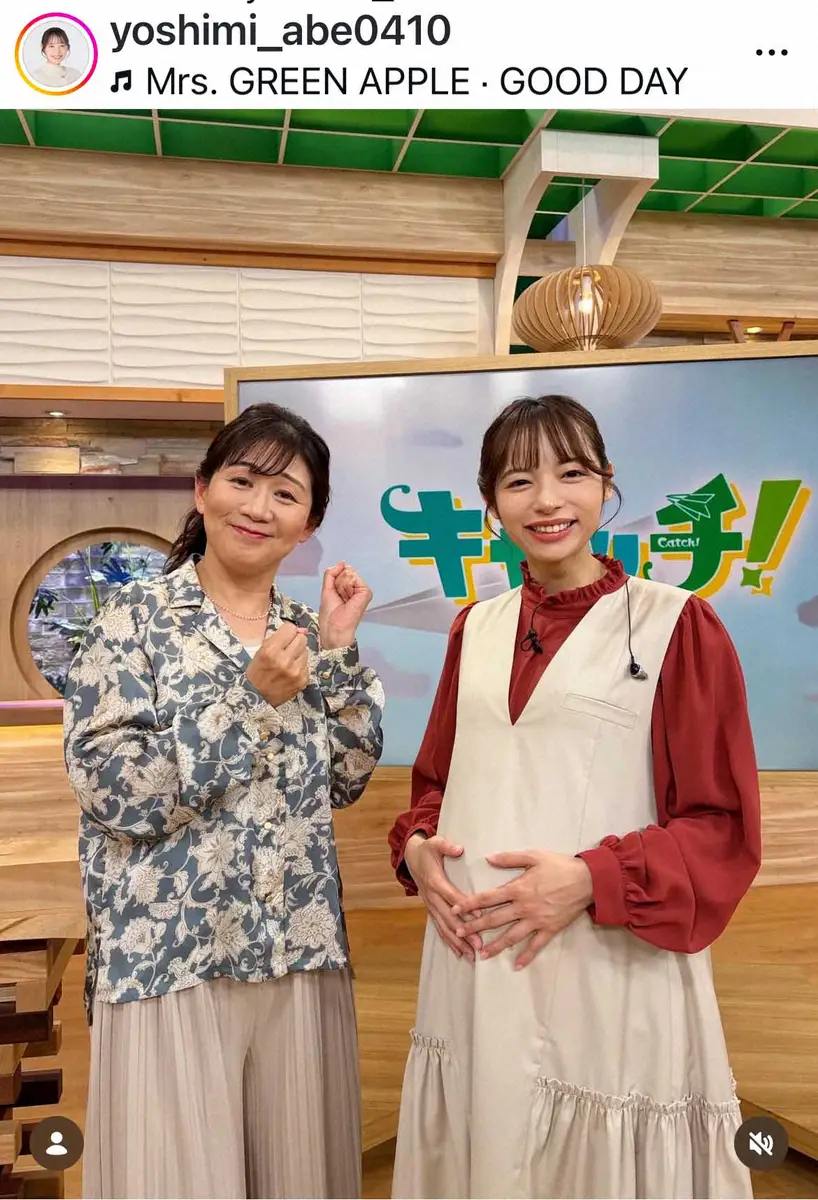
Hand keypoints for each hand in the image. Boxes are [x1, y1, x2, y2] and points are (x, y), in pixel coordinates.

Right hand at [245, 622, 308, 706]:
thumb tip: (302, 629)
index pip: (291, 629)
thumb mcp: (261, 650)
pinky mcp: (303, 680)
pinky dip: (300, 665)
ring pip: (306, 651)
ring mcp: (296, 672)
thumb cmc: (257, 672)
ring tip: (288, 661)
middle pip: (302, 639)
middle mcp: (285, 660)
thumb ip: (280, 637)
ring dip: (298, 654)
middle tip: (287, 649)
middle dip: (295, 641)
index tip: (284, 637)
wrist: (257, 697)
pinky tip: (291, 671)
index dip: (287, 632)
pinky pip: (307, 664)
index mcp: (271, 650)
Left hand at [319, 562, 371, 649]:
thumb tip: (342, 563)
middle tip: (339, 597)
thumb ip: (331, 573)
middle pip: (346, 570)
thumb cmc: (330, 613)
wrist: (334, 626)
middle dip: (338, 583)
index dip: (335, 580)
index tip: (335, 594)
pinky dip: (346, 587)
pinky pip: (352, 578)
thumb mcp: (327, 588)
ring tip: (343, 599)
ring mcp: (362, 590)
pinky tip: (348, 599)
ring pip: (348, 573)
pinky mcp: (366, 592)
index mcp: (349, 588)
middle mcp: (357, 588)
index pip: (342, 571)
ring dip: (341, 586)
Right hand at [404, 834, 481, 961]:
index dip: (464, 906)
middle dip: (463, 932)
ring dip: (457, 941)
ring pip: (443, 927)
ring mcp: (430, 905)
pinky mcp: (431, 909)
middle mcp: (432, 897)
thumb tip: (459, 849)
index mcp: (435, 881)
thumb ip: (447, 846)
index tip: (479, 915)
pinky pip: (439, 927)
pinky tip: (459, 952)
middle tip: (478, 944)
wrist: (411, 857)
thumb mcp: (435, 843)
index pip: (451, 896)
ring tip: (470, 954)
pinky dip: (448, 940)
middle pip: (448, 917)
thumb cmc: (427, 850)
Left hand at [452, 850, 593, 969]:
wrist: (588, 880)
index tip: (455, 909)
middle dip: (475, 927)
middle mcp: (524, 907)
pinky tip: (516, 966)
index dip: (470, 904)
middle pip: (495, 919)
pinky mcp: (550, 929)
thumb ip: (509, 858)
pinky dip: (526, 957)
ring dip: (495, 946)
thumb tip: (488, 859)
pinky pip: (536, 946)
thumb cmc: (560, 865)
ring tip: (481, 955)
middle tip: (459, 933)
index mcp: (518, 888)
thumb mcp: (533, 856)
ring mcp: (537, 921)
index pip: (488, 898)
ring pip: (512, 936)